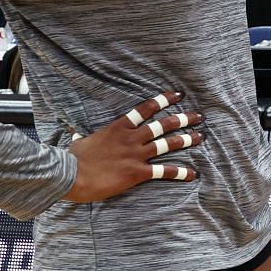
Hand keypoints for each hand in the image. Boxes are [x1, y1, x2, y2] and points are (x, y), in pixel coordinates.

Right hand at [64, 91, 205, 202]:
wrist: (69, 175)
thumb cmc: (72, 159)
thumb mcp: (79, 141)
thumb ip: (82, 135)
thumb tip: (72, 131)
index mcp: (118, 127)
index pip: (145, 109)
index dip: (163, 100)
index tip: (177, 95)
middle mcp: (131, 138)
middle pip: (163, 124)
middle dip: (183, 118)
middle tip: (198, 116)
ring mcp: (135, 155)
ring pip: (167, 144)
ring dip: (186, 140)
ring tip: (200, 137)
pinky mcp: (137, 172)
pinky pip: (163, 171)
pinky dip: (179, 172)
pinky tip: (193, 173)